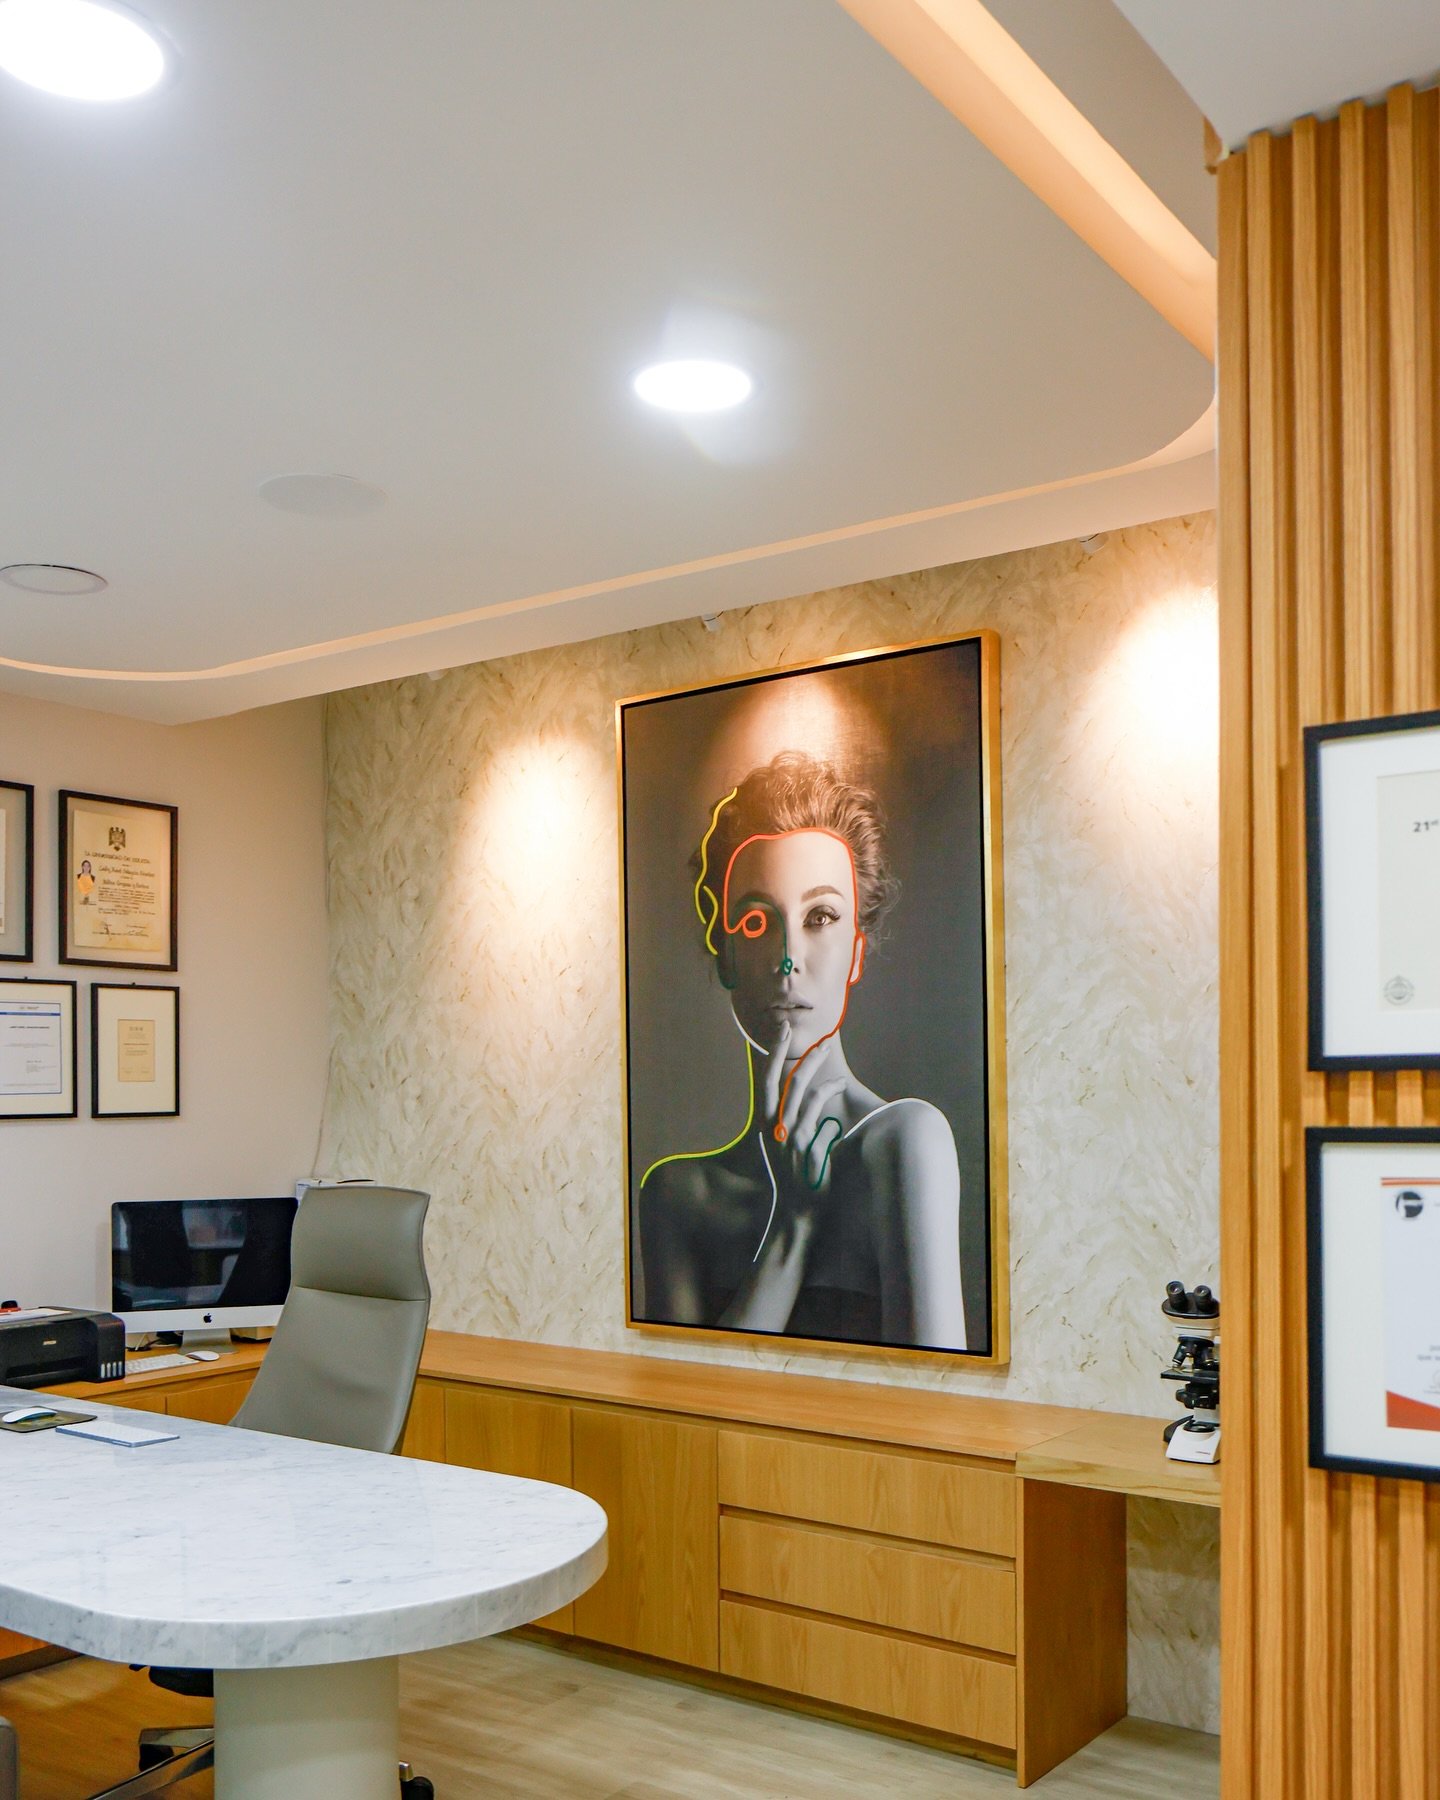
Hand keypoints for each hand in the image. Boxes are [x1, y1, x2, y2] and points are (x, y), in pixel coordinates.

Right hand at [760, 1022, 846, 1209]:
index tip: (779, 1033)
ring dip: (811, 1064)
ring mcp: (785, 1133)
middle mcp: (770, 1127)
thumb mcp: (785, 1148)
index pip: (764, 1082)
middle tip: (791, 1027)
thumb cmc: (796, 1178)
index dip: (771, 1056)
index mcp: (764, 1125)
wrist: (797, 1210)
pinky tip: (838, 1083)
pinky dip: (826, 1090)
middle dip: (781, 1050)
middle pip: (774, 1079)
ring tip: (823, 1047)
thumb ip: (789, 1124)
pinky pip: (814, 1106)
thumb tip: (801, 1098)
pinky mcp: (803, 1142)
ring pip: (797, 1087)